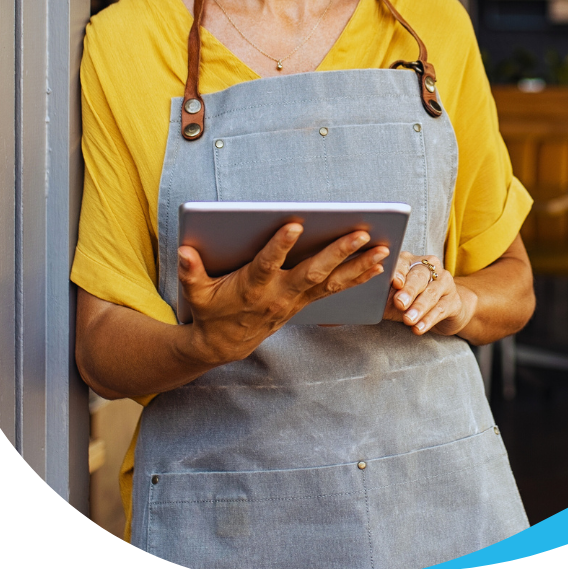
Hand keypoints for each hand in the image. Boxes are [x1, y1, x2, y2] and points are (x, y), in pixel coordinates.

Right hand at [177, 223, 389, 362]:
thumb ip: (191, 272)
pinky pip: (336, 289)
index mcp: (252, 287)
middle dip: (338, 252)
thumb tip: (184, 251)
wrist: (225, 344)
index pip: (267, 263)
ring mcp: (296, 300)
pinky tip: (378, 265)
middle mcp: (280, 294)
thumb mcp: (196, 293)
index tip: (295, 224)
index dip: (280, 245)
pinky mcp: (305, 302)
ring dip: (358, 265)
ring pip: (332, 282)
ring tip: (383, 249)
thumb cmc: (211, 311)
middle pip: (313, 272)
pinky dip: (358, 277)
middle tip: (361, 233)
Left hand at [387, 253, 477, 336]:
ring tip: (408, 320)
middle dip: (409, 290)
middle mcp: (430, 268)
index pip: (404, 262)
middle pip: (419, 276)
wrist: (443, 310)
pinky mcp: (454, 300)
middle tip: (400, 303)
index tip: (394, 283)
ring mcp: (444, 283)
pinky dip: (429, 319)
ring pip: (431, 293)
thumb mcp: (394, 297)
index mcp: (411, 261)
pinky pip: (441, 309)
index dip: (399, 272)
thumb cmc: (411, 301)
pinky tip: (419, 328)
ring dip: (419, 307)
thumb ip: (383, 295)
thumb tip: (367, 299)